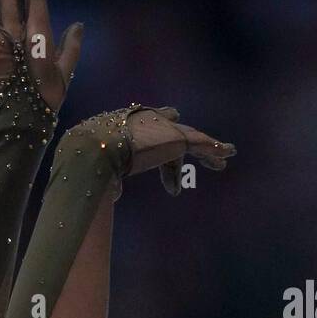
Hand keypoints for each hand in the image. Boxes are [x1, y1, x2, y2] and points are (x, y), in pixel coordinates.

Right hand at [66, 104, 235, 199]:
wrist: (95, 147)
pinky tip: (229, 153)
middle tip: (194, 145)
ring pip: (190, 139)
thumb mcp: (101, 171)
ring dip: (207, 150)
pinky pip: (202, 144)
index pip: (148, 130)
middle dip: (184, 140)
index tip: (169, 131)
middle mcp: (146, 122)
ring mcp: (162, 129)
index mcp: (126, 126)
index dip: (158, 135)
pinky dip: (214, 150)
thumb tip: (114, 195)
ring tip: (225, 156)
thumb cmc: (87, 160)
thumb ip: (111, 181)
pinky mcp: (176, 138)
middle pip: (171, 133)